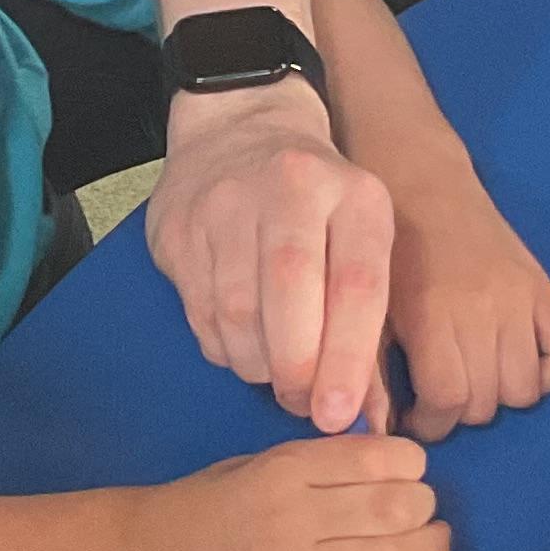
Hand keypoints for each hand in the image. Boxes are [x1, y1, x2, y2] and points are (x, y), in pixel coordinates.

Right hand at [126, 434, 458, 550]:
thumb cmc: (214, 500)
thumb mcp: (264, 460)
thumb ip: (325, 461)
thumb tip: (397, 461)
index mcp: (288, 467)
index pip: (380, 458)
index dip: (412, 464)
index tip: (409, 471)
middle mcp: (297, 516)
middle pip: (396, 506)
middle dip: (424, 506)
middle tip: (418, 510)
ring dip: (430, 548)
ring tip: (431, 543)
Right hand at [145, 82, 394, 433]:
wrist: (239, 128)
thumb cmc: (318, 208)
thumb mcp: (358, 244)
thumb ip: (369, 331)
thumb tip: (371, 422)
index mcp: (352, 194)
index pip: (356, 283)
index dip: (349, 358)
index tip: (341, 414)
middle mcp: (290, 188)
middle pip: (289, 293)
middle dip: (297, 368)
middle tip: (304, 406)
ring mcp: (225, 203)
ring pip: (237, 312)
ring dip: (258, 364)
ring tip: (276, 375)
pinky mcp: (178, 226)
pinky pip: (201, 313)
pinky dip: (225, 347)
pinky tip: (243, 344)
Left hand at [385, 158, 549, 439]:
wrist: (421, 182)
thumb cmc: (385, 250)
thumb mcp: (369, 310)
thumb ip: (371, 372)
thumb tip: (378, 432)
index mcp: (432, 313)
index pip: (448, 398)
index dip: (430, 424)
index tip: (416, 418)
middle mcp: (483, 308)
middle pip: (486, 401)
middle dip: (458, 412)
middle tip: (440, 393)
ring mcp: (520, 298)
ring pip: (526, 389)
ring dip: (499, 395)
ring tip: (474, 377)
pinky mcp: (545, 288)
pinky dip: (549, 373)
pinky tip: (516, 363)